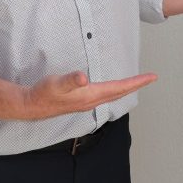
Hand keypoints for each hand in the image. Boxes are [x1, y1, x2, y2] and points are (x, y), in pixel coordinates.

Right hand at [21, 71, 156, 119]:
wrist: (30, 106)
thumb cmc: (43, 93)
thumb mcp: (57, 83)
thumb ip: (70, 80)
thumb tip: (83, 77)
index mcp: (91, 95)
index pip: (120, 88)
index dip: (137, 82)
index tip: (152, 77)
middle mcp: (92, 101)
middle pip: (120, 92)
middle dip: (136, 85)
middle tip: (151, 78)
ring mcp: (86, 103)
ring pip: (113, 95)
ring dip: (126, 89)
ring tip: (137, 82)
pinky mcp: (80, 102)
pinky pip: (104, 96)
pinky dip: (114, 90)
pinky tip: (112, 89)